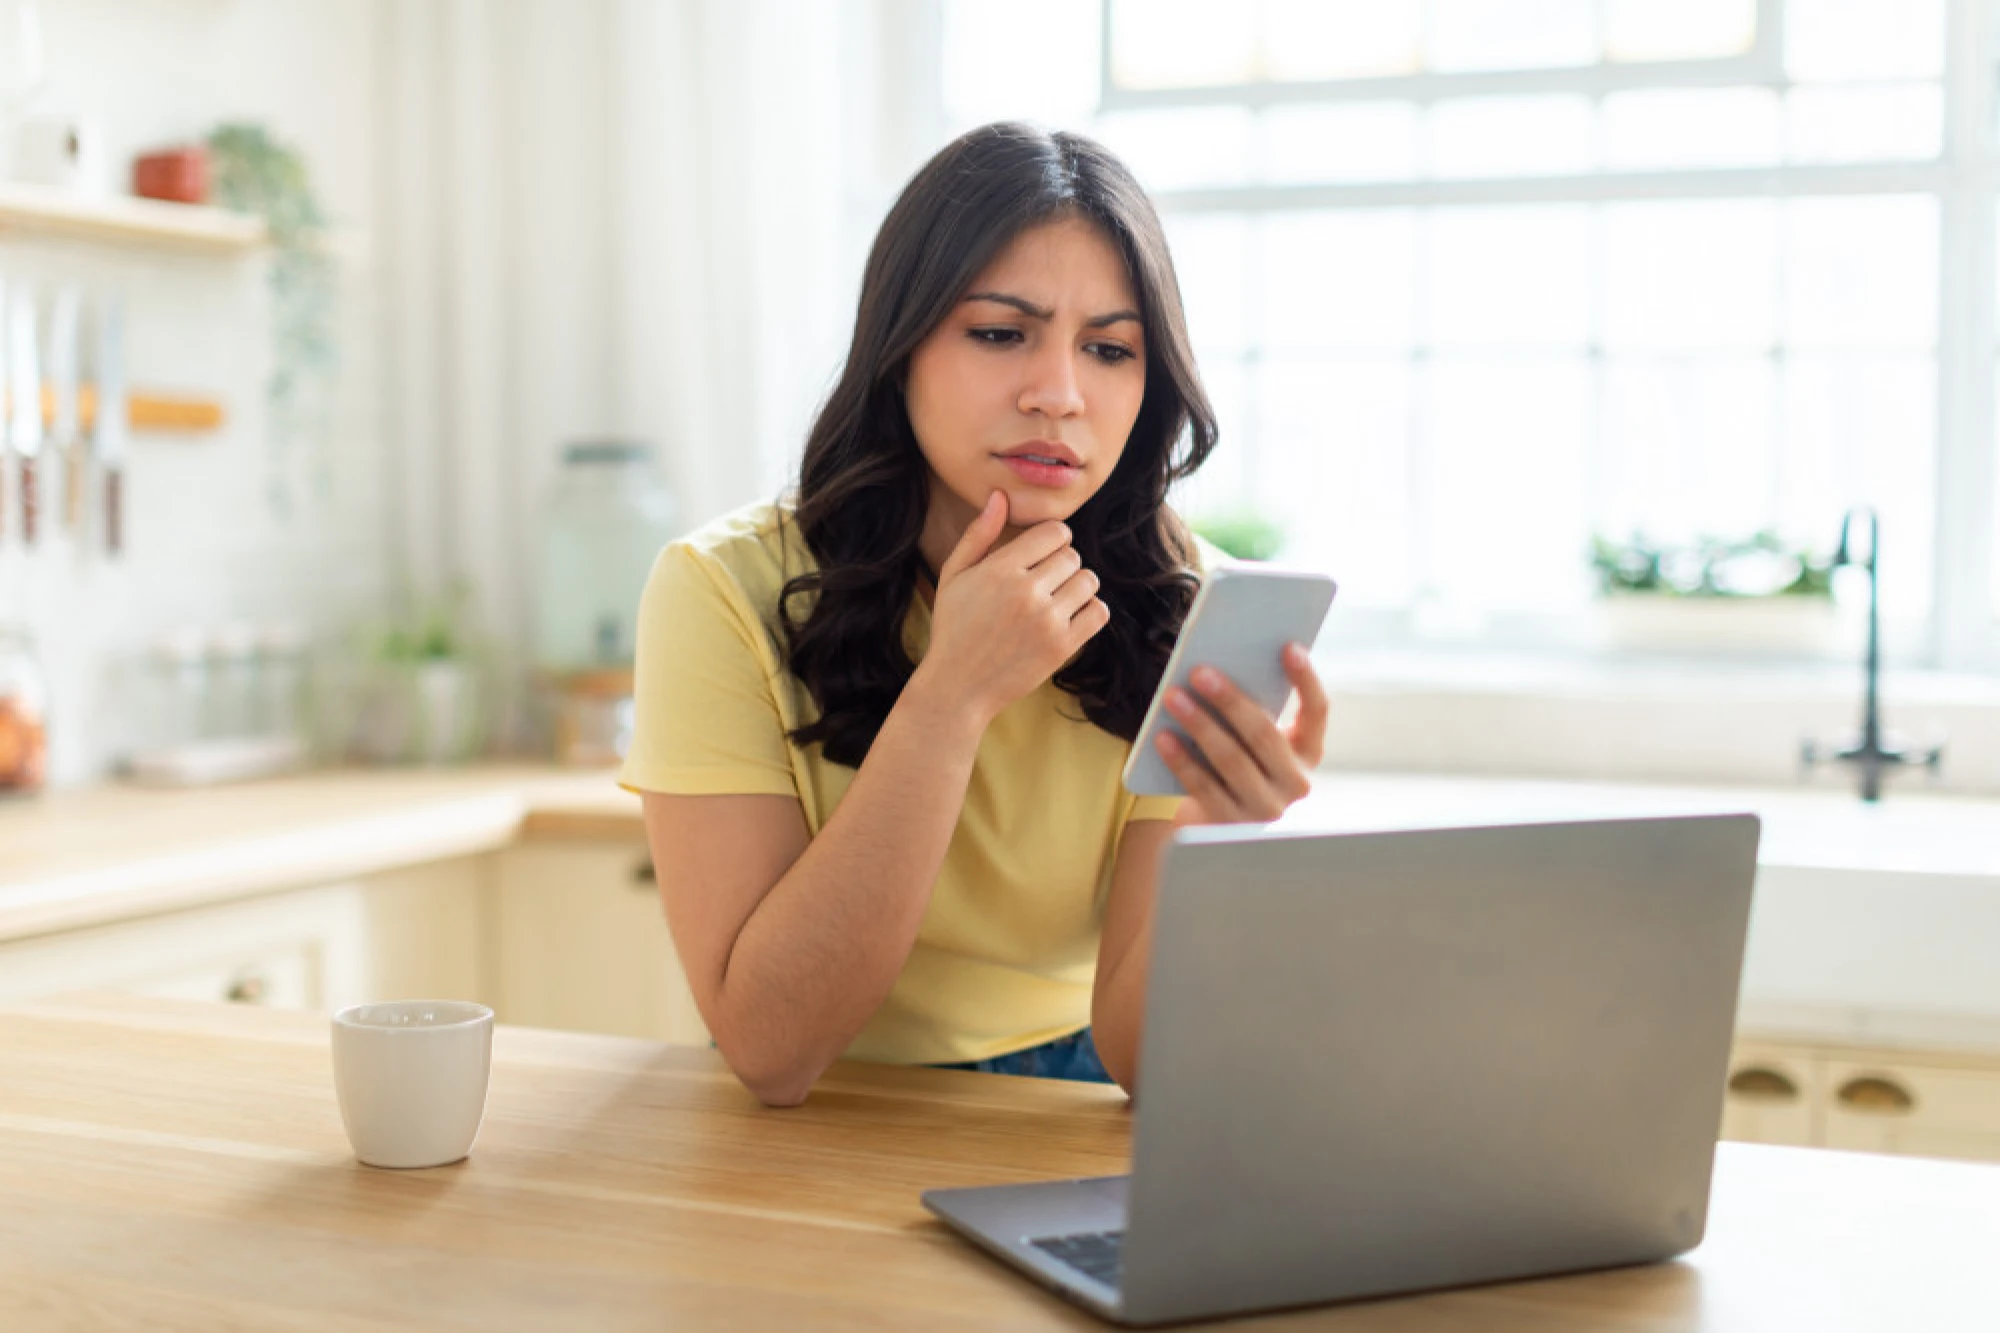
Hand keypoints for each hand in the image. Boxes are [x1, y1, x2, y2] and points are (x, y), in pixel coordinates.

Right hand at [920, 491, 1110, 723]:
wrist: (958, 686)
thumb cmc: (954, 627)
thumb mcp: (954, 575)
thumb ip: (979, 534)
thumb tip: (1000, 496)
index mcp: (1000, 569)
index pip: (1056, 532)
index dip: (1053, 539)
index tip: (1043, 554)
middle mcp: (1026, 592)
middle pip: (1072, 556)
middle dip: (1062, 564)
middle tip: (1045, 582)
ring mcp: (1046, 621)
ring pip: (1088, 581)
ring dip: (1077, 586)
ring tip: (1057, 598)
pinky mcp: (1061, 647)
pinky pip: (1098, 612)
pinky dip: (1089, 610)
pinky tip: (1069, 616)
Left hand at [1157, 643, 1327, 826]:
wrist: (1217, 825)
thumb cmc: (1238, 763)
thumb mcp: (1255, 741)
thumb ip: (1252, 709)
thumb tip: (1222, 667)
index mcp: (1308, 752)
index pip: (1317, 711)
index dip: (1305, 679)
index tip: (1288, 646)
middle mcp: (1296, 783)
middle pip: (1264, 734)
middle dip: (1230, 700)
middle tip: (1200, 672)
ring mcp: (1265, 807)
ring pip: (1231, 759)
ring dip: (1199, 724)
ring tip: (1173, 696)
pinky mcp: (1231, 823)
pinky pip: (1203, 786)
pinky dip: (1181, 759)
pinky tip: (1162, 736)